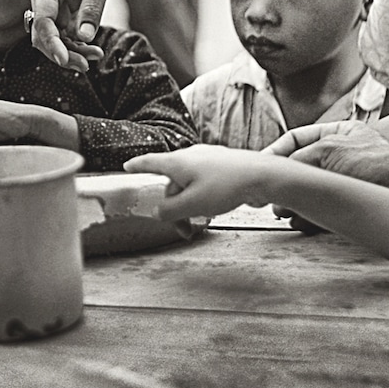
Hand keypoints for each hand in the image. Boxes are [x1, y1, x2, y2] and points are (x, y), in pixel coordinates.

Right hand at [29, 0, 118, 70]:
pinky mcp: (60, 9)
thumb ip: (92, 8)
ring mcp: (50, 3)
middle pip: (41, 33)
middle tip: (85, 65)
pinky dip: (75, 44)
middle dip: (61, 52)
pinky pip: (62, 33)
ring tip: (95, 57)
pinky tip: (93, 49)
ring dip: (70, 51)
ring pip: (51, 37)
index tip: (65, 60)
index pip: (42, 20)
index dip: (51, 43)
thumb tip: (83, 37)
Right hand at [123, 145, 271, 219]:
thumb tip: (157, 212)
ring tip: (201, 222)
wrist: (262, 175)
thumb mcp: (192, 204)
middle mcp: (190, 156)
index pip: (150, 162)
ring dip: (190, 204)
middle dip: (173, 207)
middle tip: (184, 231)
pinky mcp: (223, 165)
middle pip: (172, 182)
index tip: (127, 166)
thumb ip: (170, 210)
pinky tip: (215, 208)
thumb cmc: (225, 187)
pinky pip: (204, 181)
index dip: (137, 166)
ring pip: (189, 183)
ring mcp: (208, 160)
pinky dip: (202, 196)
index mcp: (177, 162)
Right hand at [265, 121, 388, 225]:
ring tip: (282, 211)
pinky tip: (299, 220)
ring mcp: (349, 177)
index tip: (263, 166)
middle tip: (270, 194)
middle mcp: (342, 153)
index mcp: (338, 132)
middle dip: (286, 179)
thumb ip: (297, 158)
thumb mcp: (326, 152)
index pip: (296, 138)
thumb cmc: (374, 164)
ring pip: (311, 187)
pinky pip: (324, 205)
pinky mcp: (354, 201)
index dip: (276, 151)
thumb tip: (280, 173)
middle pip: (302, 165)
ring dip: (294, 199)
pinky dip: (309, 213)